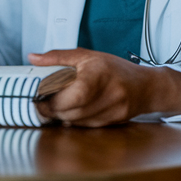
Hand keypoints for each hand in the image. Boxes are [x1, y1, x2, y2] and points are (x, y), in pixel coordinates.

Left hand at [30, 48, 180, 126]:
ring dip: (62, 116)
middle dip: (52, 109)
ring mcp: (112, 112)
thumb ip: (58, 57)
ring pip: (76, 121)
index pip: (71, 95)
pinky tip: (71, 111)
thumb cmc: (115, 68)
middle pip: (71, 111)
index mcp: (99, 75)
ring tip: (55, 106)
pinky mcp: (112, 123)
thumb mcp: (86, 55)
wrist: (147, 87)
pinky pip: (85, 126)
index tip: (37, 97)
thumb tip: (33, 58)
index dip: (51, 99)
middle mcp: (109, 95)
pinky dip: (74, 120)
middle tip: (42, 103)